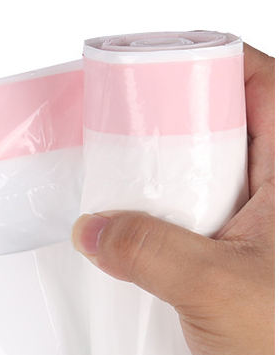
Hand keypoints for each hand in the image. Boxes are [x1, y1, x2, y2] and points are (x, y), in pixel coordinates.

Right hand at [72, 44, 274, 354]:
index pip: (260, 85)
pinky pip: (195, 233)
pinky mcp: (239, 271)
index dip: (209, 66)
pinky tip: (129, 247)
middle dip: (171, 130)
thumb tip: (93, 228)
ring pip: (207, 185)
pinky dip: (162, 233)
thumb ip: (146, 249)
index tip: (154, 71)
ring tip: (115, 195)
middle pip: (226, 131)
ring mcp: (260, 236)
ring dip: (162, 190)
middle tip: (119, 137)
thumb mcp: (213, 288)